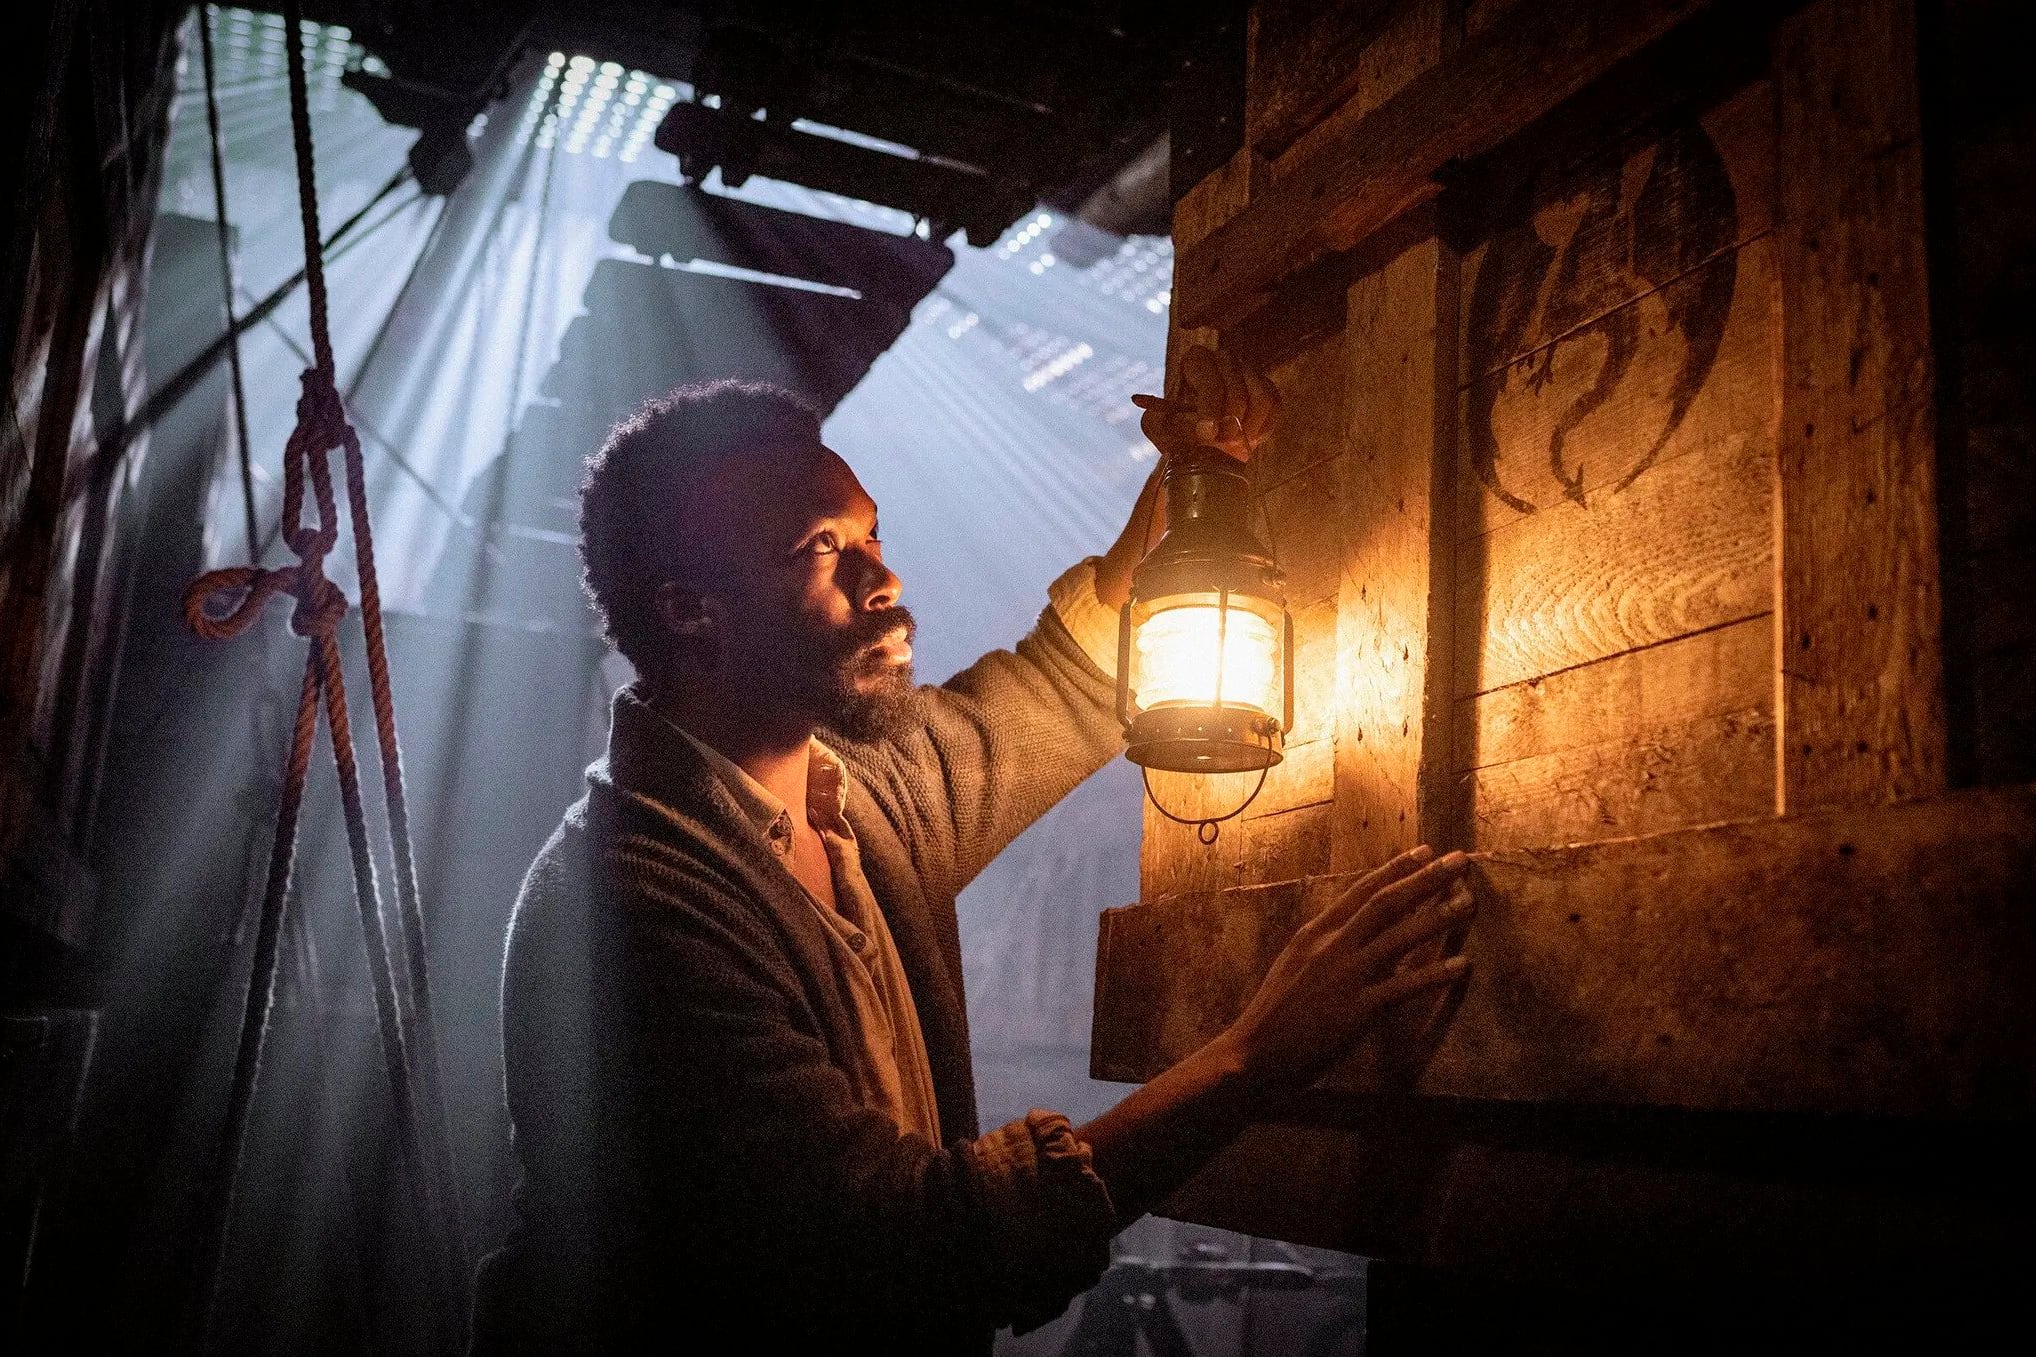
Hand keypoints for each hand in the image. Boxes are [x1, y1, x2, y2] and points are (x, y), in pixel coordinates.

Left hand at [1131, 345, 1277, 463]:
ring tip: (1233, 445)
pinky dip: (1263, 429)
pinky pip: (1275, 408)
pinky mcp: (1268, 387)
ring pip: (1261, 400)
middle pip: (1237, 395)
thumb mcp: (1157, 426)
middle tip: (1219, 446)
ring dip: (1248, 430)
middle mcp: (1224, 358)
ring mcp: (1250, 371)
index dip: (1210, 411)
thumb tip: (1156, 409)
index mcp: (1196, 360)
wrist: (1199, 439)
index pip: (1210, 383)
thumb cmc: (1176, 430)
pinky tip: (1247, 439)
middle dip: (1228, 427)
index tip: (1205, 435)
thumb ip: (1156, 419)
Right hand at [1213, 846, 1473, 1093]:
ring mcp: (1345, 976)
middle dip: (1426, 879)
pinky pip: (1403, 986)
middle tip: (1461, 859)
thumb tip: (1357, 929)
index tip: (1426, 851)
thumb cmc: (1275, 1013)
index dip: (1397, 869)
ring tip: (1469, 901)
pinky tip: (1461, 964)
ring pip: (1399, 937)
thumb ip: (1326, 944)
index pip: (1362, 890)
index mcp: (1315, 933)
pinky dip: (1434, 974)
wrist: (1252, 1054)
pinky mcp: (1356, 1010)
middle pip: (1386, 902)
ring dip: (1437, 916)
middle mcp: (1331, 946)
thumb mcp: (1295, 964)